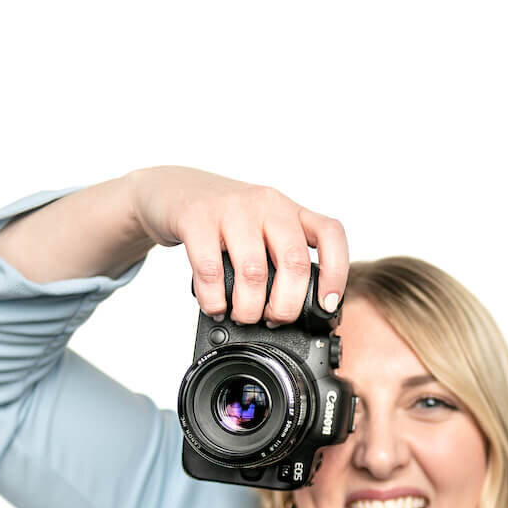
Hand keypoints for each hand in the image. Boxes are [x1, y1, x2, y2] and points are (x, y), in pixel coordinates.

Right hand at [126, 165, 348, 325]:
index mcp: (290, 210)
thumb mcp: (262, 229)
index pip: (330, 235)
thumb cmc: (223, 217)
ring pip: (254, 271)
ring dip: (249, 307)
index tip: (328, 305)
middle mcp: (267, 205)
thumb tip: (294, 313)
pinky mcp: (197, 218)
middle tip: (274, 320)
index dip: (336, 273)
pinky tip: (215, 307)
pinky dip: (215, 300)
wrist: (171, 188)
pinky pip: (211, 270)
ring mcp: (232, 209)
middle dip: (286, 306)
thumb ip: (280, 259)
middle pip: (293, 262)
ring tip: (243, 316)